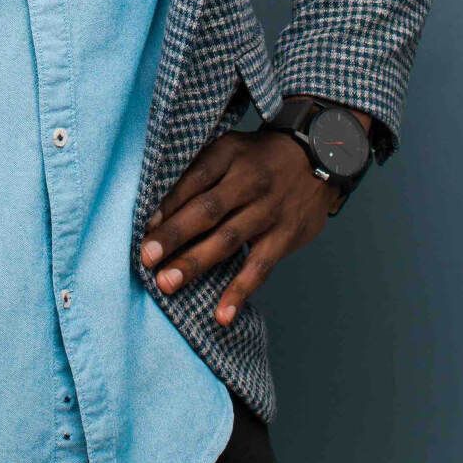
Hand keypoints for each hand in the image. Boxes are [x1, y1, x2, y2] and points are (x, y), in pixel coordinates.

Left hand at [139, 129, 344, 327]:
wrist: (318, 158)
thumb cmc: (257, 158)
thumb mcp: (227, 149)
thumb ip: (197, 172)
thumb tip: (159, 209)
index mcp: (228, 156)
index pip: (193, 180)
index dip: (168, 205)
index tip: (145, 229)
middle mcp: (248, 184)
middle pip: (207, 212)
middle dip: (174, 236)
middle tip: (147, 259)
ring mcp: (268, 212)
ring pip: (228, 241)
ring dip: (196, 263)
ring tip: (168, 283)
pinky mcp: (286, 237)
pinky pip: (260, 267)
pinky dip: (240, 291)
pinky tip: (222, 313)